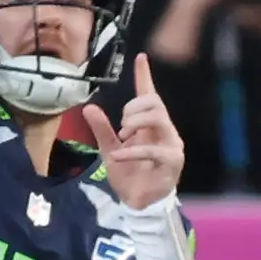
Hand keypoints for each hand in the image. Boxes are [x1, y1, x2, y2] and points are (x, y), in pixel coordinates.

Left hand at [69, 55, 183, 208]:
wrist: (138, 202)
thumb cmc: (129, 174)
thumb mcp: (109, 149)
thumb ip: (101, 129)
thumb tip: (88, 107)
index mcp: (150, 124)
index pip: (149, 94)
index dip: (144, 75)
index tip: (140, 57)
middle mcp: (164, 130)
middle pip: (154, 102)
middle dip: (133, 108)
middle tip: (121, 127)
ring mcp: (171, 144)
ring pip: (159, 118)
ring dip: (135, 123)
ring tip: (123, 136)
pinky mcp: (172, 161)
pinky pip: (153, 149)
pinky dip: (133, 151)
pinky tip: (119, 156)